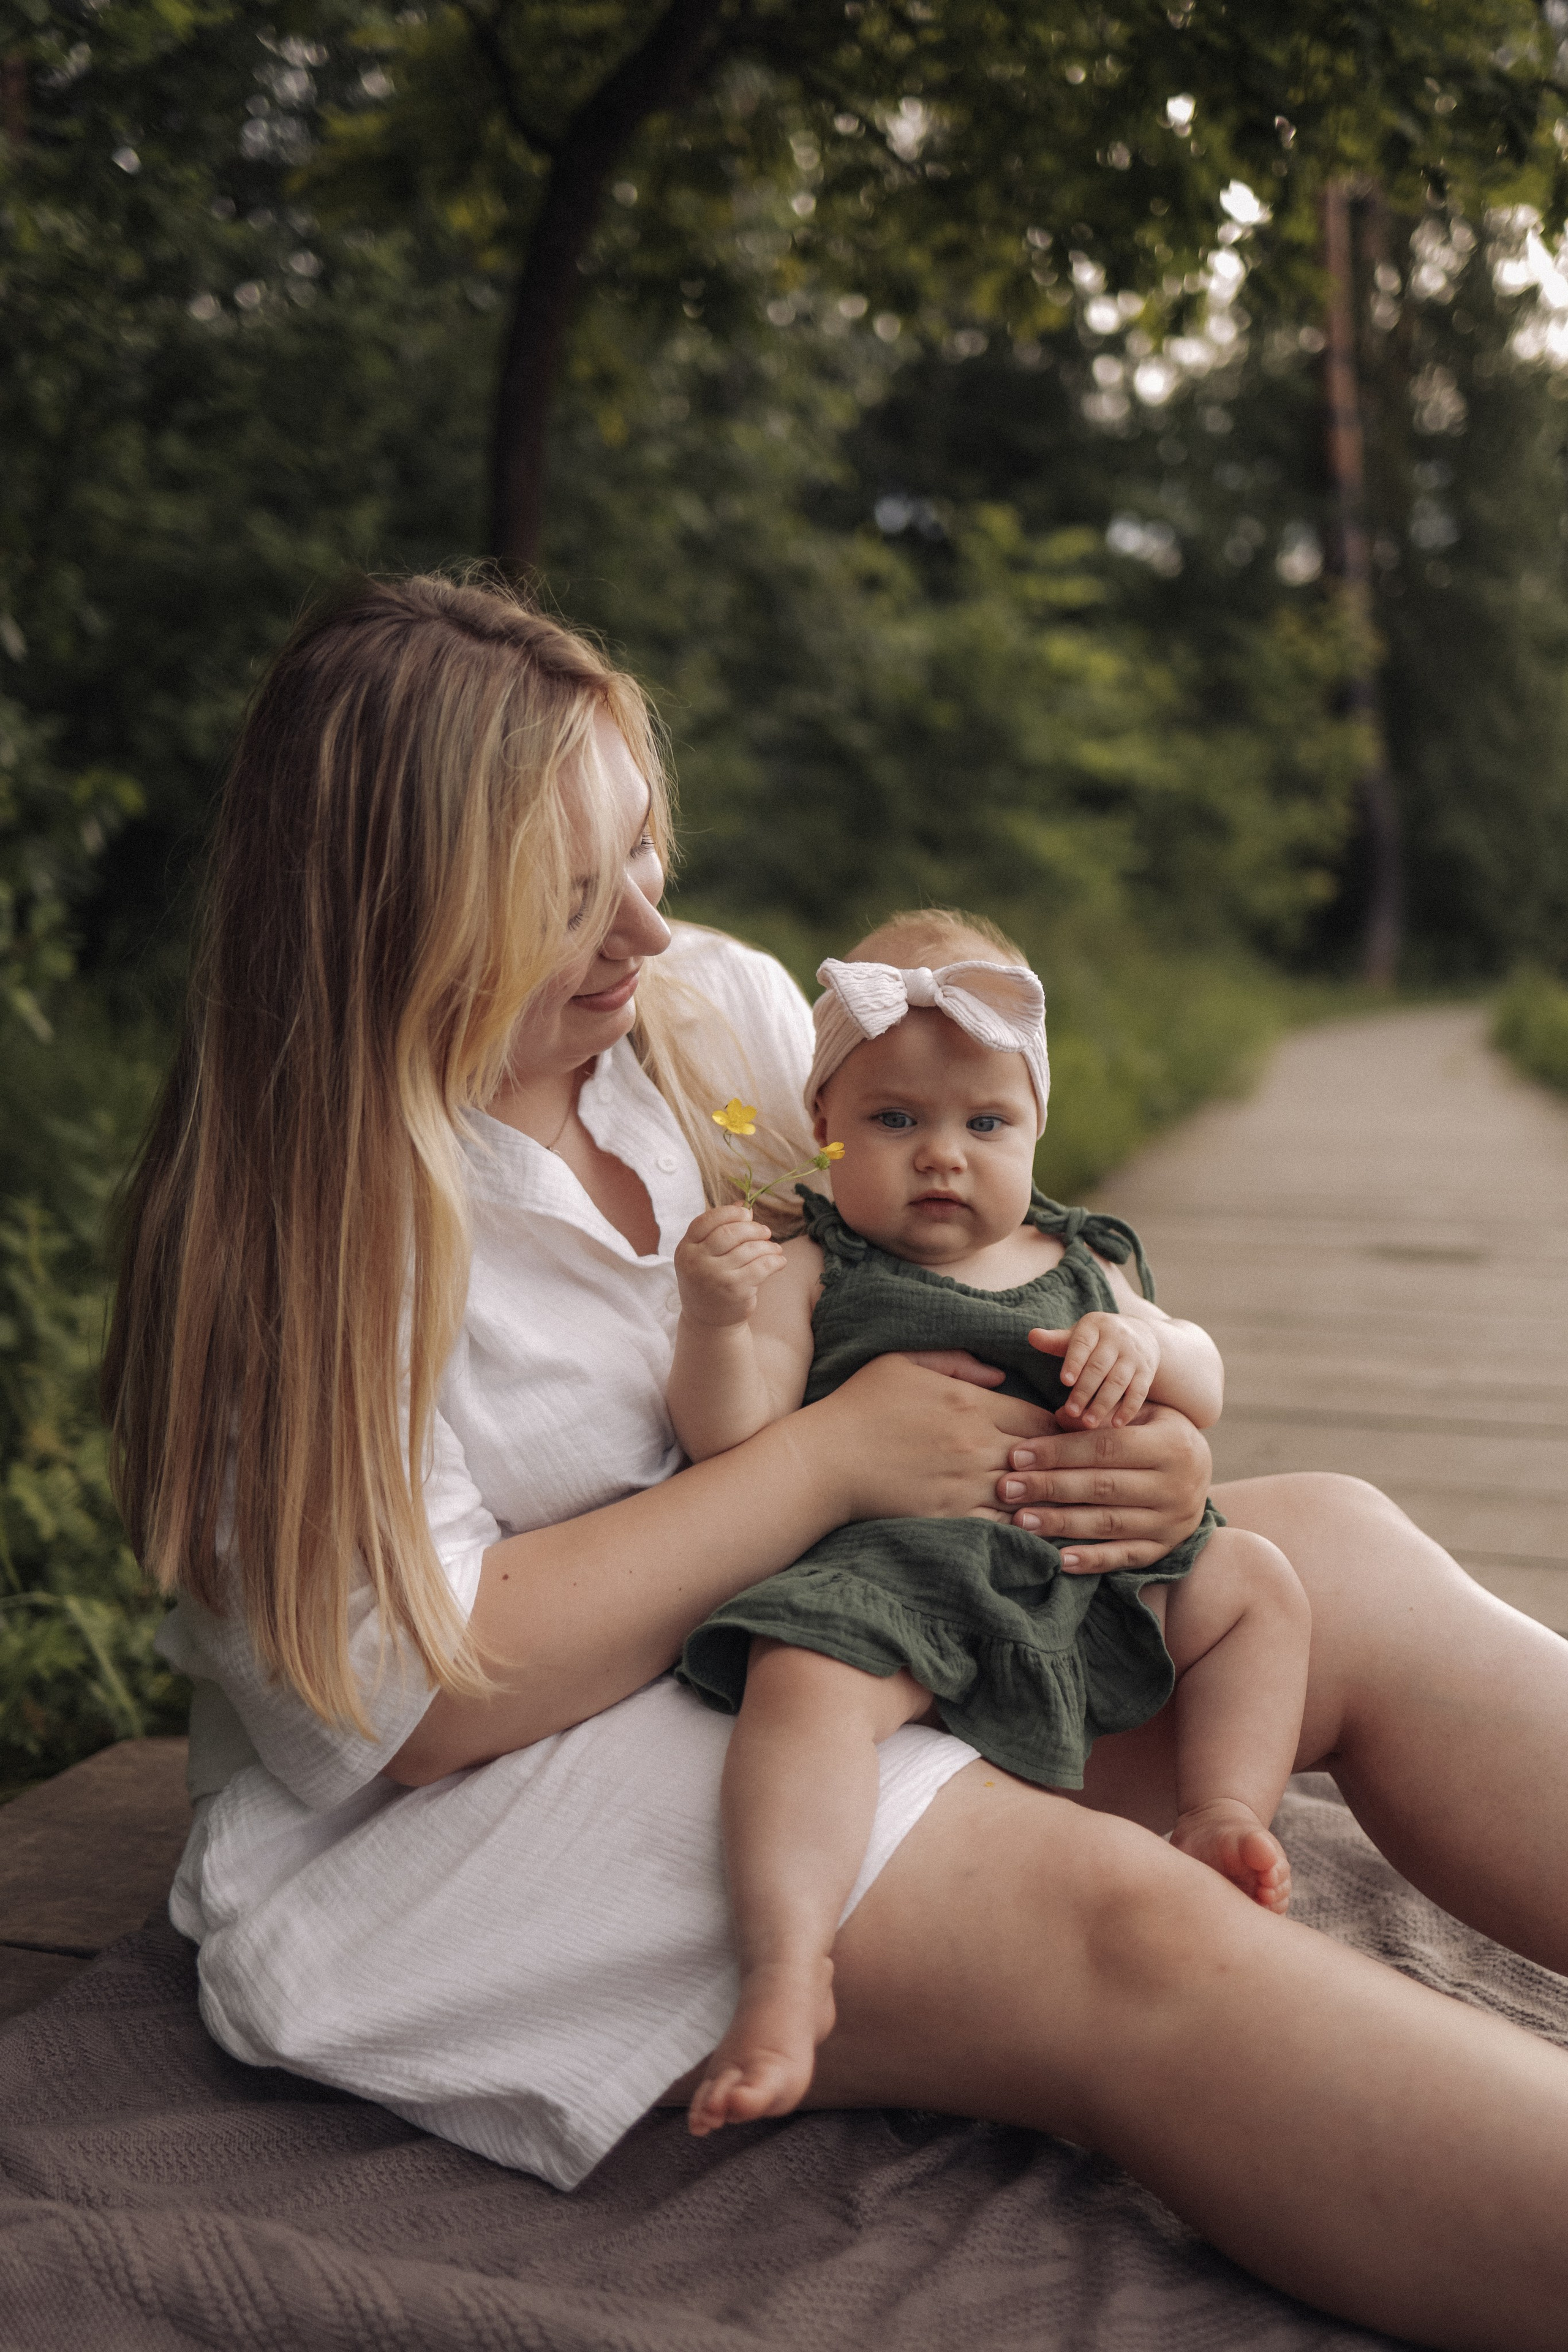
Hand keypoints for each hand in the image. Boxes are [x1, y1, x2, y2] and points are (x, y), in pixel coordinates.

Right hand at [675, 1204, 786, 1328]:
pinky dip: (775, 1261)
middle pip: (730, 1233)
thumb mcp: (704, 1254)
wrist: (708, 1320)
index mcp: (685, 1249)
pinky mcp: (735, 1289)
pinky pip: (762, 1266)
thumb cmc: (708, 1279)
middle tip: (765, 1231)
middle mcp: (697, 1262)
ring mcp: (715, 1276)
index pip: (706, 1221)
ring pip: (749, 1249)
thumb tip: (743, 1204)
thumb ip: (719, 1229)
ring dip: (768, 1246)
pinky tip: (779, 1261)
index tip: (747, 1213)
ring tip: (775, 1248)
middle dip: (753, 1229)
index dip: (730, 1213)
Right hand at [813, 1354, 1056, 1525]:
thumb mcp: (904, 1363)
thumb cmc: (860, 1405)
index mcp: (971, 1404)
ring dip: (1044, 1494)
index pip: (1041, 1418)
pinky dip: (1019, 1521)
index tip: (1063, 1433)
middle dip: (1060, 1462)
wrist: (825, 1461)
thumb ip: (956, 1361)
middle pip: (1044, 1457)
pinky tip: (1029, 1521)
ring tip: (1061, 1497)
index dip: (1058, 1427)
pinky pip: (1002, 1523)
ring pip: (1030, 1493)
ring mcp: (965, 1484)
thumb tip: (999, 1375)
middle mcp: (976, 1445)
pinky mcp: (950, 1516)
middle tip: (1075, 1468)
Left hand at [992, 1404, 1211, 1572]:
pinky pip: (1124, 1557)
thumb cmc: (1157, 1432)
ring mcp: (1172, 1522)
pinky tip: (1059, 1560)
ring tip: (1020, 1520)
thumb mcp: (1142, 1414)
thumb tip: (1057, 1418)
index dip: (1058, 1451)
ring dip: (1061, 1524)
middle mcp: (1176, 1486)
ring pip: (1109, 1524)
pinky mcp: (1164, 1548)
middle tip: (1008, 1487)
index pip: (1105, 1448)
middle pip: (1102, 1487)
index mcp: (1172, 1445)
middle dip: (1050, 1487)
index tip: (1017, 1455)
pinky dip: (1091, 1560)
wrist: (1202, 1470)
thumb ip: (1103, 1417)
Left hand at [1030, 1313, 1160, 1428]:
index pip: (1083, 1343)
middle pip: (1099, 1366)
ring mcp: (1134, 1356)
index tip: (1064, 1381)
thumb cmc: (1098, 1339)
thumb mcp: (1078, 1335)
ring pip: (1118, 1381)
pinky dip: (1129, 1409)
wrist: (1141, 1334)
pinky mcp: (1147, 1372)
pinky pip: (1139, 1392)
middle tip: (1071, 1412)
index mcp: (1095, 1326)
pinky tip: (1116, 1425)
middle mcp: (1117, 1339)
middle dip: (1085, 1390)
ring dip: (1103, 1403)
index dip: (1074, 1362)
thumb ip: (1055, 1341)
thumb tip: (1032, 1336)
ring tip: (1088, 1422)